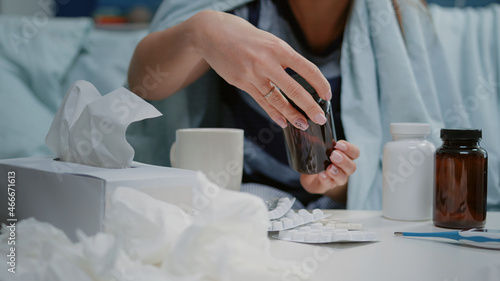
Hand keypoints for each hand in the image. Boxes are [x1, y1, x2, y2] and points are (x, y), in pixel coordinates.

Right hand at [190, 10, 331, 129]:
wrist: (212, 34)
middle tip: (320, 118)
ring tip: (302, 124)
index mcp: (279, 48)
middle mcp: (267, 62)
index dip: (320, 84)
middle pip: (294, 89)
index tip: (327, 95)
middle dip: (309, 107)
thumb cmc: (244, 36)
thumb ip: (283, 58)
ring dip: (291, 115)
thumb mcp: (269, 40)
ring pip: (277, 100)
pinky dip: (273, 113)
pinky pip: (261, 101)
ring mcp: (253, 74)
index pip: (307, 69)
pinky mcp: (241, 83)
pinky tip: (282, 122)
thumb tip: (300, 77)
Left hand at [300, 140, 359, 202]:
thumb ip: (316, 140)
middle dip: (344, 161)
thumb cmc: (317, 158)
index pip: (355, 153)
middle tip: (333, 155)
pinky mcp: (325, 186)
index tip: (338, 144)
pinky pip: (328, 184)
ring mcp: (335, 179)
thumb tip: (307, 131)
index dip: (349, 149)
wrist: (308, 175)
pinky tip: (321, 174)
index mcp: (344, 156)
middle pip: (352, 167)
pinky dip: (325, 179)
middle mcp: (343, 169)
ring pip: (343, 178)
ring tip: (329, 167)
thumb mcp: (317, 147)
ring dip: (336, 172)